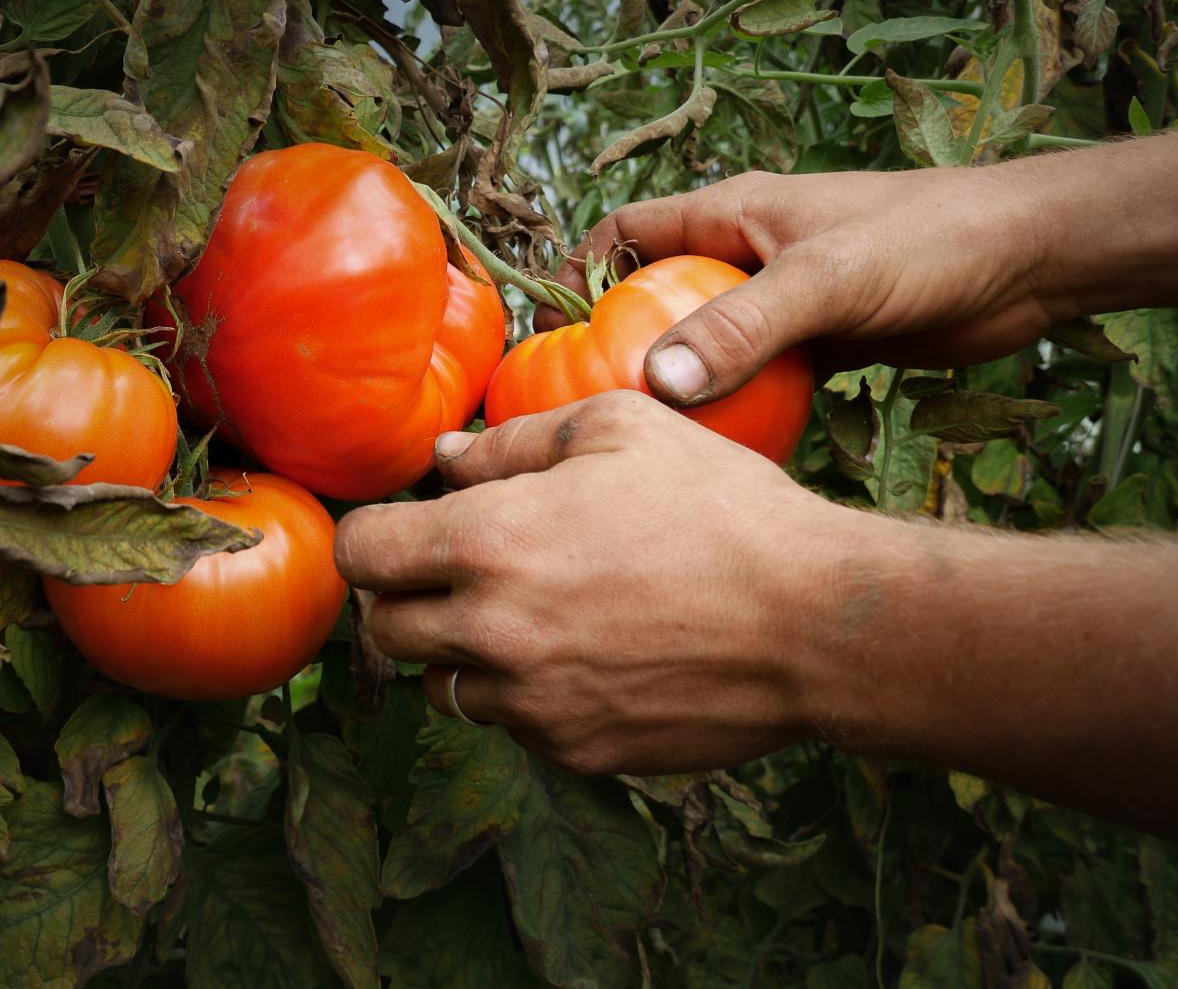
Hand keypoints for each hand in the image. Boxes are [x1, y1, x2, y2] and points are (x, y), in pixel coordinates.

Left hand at [334, 390, 864, 774]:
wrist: (816, 622)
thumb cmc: (723, 509)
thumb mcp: (619, 429)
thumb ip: (511, 442)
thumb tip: (442, 458)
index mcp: (488, 541)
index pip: (361, 555)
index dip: (374, 538)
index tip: (403, 531)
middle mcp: (492, 630)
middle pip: (384, 628)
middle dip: (406, 597)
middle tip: (456, 572)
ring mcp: (530, 701)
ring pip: (441, 687)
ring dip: (462, 653)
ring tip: (528, 615)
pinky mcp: (572, 749)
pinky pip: (511, 725)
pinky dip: (525, 695)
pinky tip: (584, 655)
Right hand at [556, 166, 1063, 406]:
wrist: (1032, 261)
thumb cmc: (927, 241)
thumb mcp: (826, 281)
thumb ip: (741, 328)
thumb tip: (654, 383)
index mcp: (732, 212)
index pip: (626, 233)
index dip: (578, 274)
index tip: (547, 333)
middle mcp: (746, 253)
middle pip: (655, 297)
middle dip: (617, 347)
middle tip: (585, 410)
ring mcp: (782, 301)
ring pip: (704, 345)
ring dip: (677, 387)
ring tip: (642, 444)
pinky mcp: (820, 342)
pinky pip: (754, 378)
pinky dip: (734, 410)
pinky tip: (722, 455)